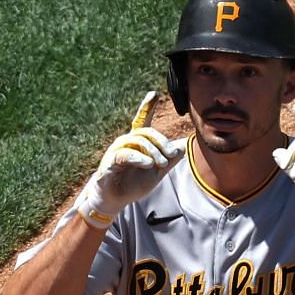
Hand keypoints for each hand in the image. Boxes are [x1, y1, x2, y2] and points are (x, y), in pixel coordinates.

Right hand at [77, 92, 185, 227]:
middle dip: (162, 142)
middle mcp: (126, 142)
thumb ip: (169, 160)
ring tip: (162, 163)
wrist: (116, 200)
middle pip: (146, 132)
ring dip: (153, 151)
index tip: (154, 94)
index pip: (142, 121)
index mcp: (137, 143)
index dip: (147, 107)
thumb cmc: (133, 183)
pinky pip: (125, 154)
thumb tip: (184, 147)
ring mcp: (117, 151)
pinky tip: (148, 163)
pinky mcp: (110, 162)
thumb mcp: (157, 172)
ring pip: (137, 141)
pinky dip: (138, 157)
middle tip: (172, 154)